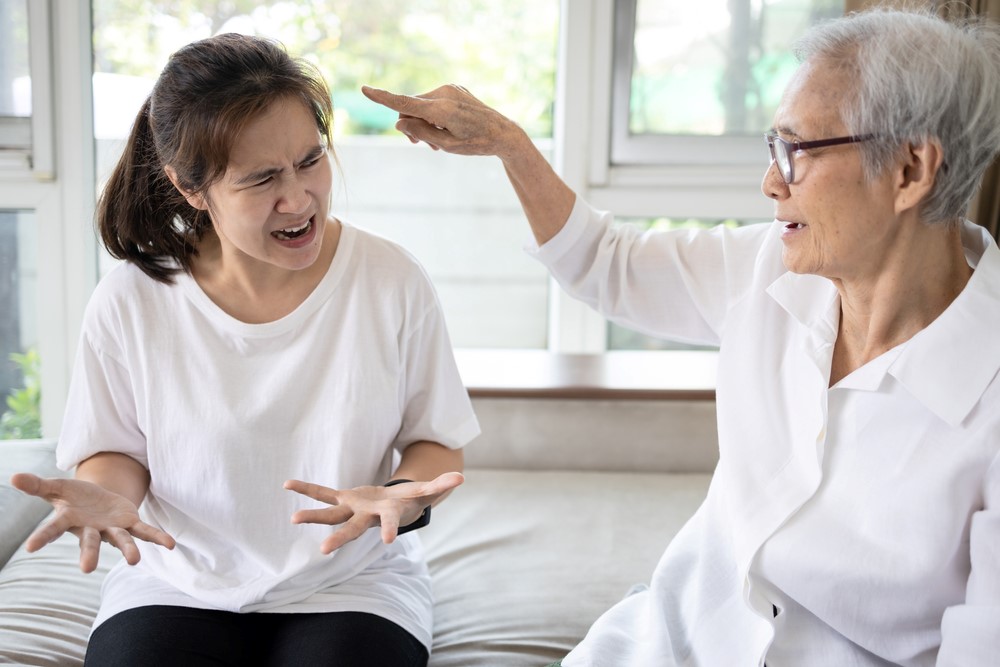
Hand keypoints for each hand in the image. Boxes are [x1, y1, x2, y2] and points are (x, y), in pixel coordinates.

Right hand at [9, 473, 175, 572]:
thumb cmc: (74, 497)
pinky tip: (171, 544)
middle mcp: (91, 529)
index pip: (52, 528)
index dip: (42, 537)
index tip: (29, 547)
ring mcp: (112, 528)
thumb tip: (13, 477)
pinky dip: (158, 537)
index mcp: (69, 520)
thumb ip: (37, 485)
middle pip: (88, 543)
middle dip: (88, 555)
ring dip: (128, 550)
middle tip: (85, 569)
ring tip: (134, 561)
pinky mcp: (130, 523)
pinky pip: (145, 531)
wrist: (98, 499)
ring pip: (120, 540)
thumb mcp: (56, 488)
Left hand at [284, 472, 463, 553]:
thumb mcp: (426, 492)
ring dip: (313, 516)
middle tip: (323, 550)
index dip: (390, 529)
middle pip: (352, 529)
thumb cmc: (411, 501)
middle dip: (339, 539)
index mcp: (388, 515)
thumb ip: (441, 484)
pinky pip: (323, 493)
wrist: (393, 508)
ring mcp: (353, 509)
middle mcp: (367, 517)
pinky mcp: (344, 498)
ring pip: (332, 514)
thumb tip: (461, 476)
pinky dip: (307, 489)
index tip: (387, 541)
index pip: (390, 523)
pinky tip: (287, 484)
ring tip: (294, 519)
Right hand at [361, 84, 530, 160]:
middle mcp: (444, 93)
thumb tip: (399, 121)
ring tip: (436, 142)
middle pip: (410, 107)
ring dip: (422, 121)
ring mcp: (450, 88)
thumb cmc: (476, 144)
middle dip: (410, 125)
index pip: (404, 103)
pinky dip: (432, 115)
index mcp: (441, 109)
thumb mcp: (446, 145)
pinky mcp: (454, 89)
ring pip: (420, 104)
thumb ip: (420, 133)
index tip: (364, 89)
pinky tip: (443, 128)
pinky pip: (432, 101)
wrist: (503, 133)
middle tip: (421, 145)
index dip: (382, 98)